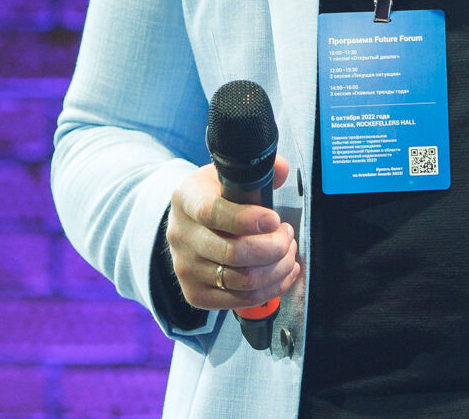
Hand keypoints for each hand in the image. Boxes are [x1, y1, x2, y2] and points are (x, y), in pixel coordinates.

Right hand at [165, 155, 300, 311]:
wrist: (186, 224)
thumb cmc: (213, 197)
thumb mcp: (227, 174)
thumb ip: (258, 171)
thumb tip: (281, 169)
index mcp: (186, 199)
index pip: (211, 212)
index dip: (246, 219)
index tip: (273, 219)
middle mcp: (181, 235)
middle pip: (232, 253)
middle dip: (273, 246)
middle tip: (286, 234)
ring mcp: (186, 268)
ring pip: (243, 280)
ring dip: (277, 268)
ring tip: (287, 251)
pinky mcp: (195, 293)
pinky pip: (241, 300)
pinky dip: (271, 288)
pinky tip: (283, 273)